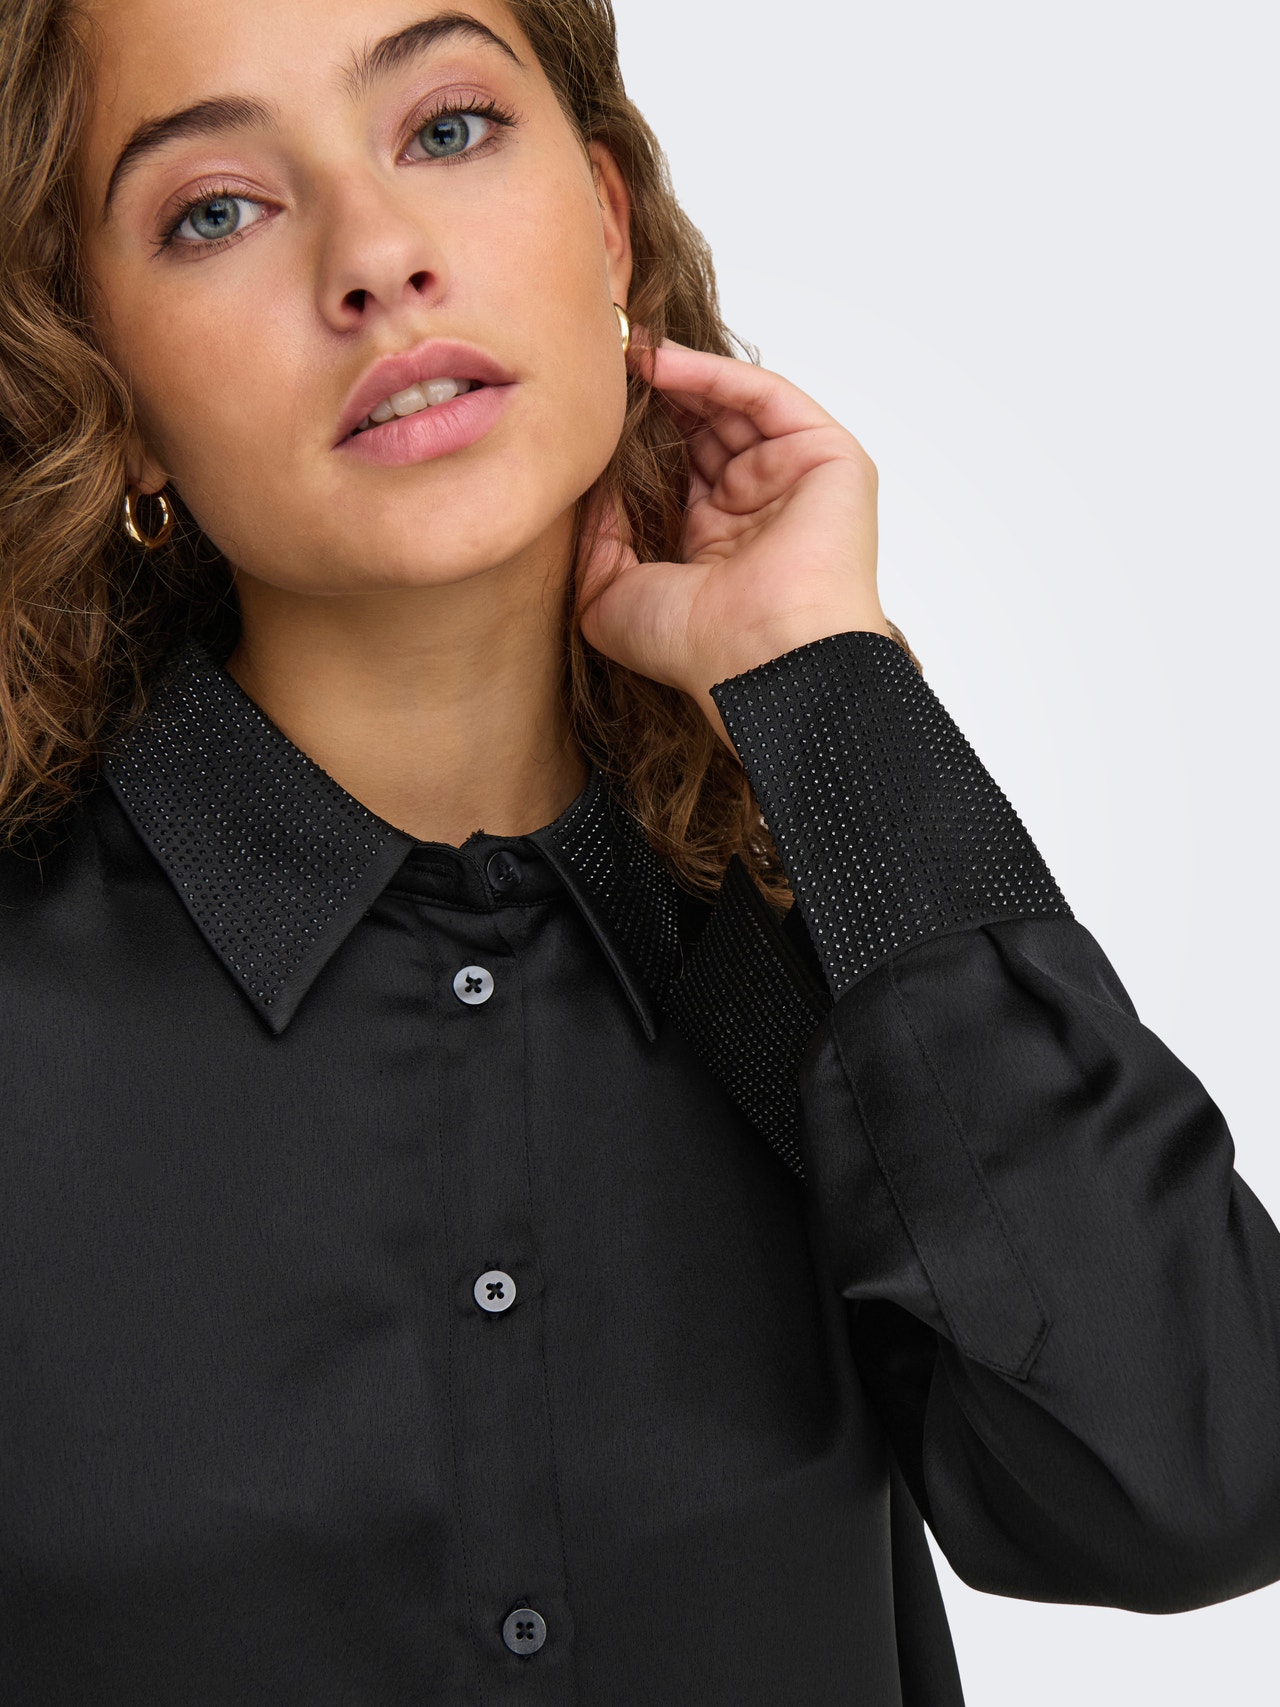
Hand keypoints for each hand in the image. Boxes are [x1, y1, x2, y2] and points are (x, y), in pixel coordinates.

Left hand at [577, 335, 890, 739]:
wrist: (763, 661)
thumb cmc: (696, 648)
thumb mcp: (609, 596)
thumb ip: (596, 537)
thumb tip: (588, 479)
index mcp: (716, 545)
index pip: (675, 469)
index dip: (634, 436)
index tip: (588, 407)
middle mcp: (757, 510)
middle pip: (704, 430)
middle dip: (655, 398)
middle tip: (604, 365)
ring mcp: (794, 481)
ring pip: (733, 407)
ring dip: (677, 376)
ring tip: (623, 355)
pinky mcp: (828, 458)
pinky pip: (765, 396)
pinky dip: (712, 374)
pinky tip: (659, 362)